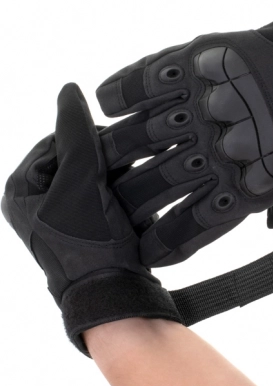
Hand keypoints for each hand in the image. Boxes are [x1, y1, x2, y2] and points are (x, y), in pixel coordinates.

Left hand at [2, 84, 182, 354]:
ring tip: (135, 183)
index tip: (117, 145)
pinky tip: (137, 200)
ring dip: (119, 177)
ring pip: (96, 178)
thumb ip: (75, 134)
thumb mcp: (81, 181)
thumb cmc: (90, 242)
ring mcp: (62, 218)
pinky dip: (123, 195)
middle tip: (129, 165)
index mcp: (21, 190)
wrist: (114, 294)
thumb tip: (69, 90)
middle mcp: (36, 203)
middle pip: (77, 159)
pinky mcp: (88, 230)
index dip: (89, 138)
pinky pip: (106, 198)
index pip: (56, 141)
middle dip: (106, 161)